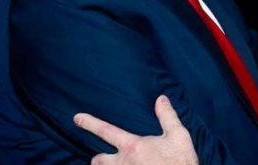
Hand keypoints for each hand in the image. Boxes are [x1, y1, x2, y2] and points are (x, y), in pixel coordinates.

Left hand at [74, 95, 198, 164]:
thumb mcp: (179, 135)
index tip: (76, 118)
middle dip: (98, 159)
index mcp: (133, 146)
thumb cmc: (181, 161)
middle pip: (98, 160)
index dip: (90, 123)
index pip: (106, 131)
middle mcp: (123, 163)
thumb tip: (161, 99)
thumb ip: (167, 116)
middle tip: (102, 158)